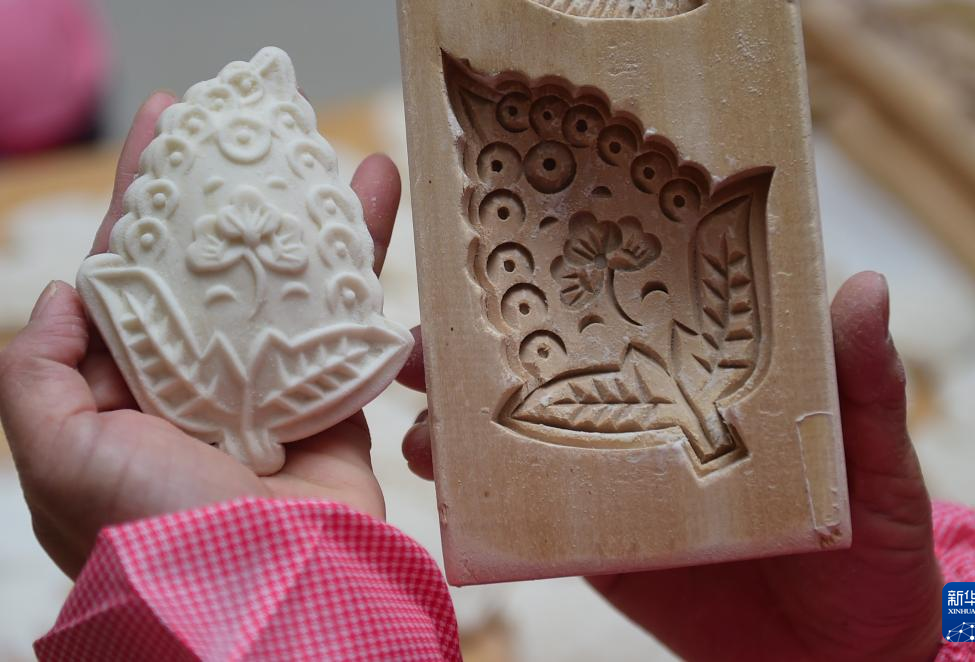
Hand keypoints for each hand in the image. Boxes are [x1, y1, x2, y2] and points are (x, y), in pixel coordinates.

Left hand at [0, 92, 404, 577]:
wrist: (267, 592)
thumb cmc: (152, 527)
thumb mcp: (56, 454)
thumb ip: (37, 372)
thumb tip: (69, 292)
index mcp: (128, 388)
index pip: (131, 272)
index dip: (143, 199)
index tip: (166, 129)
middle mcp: (198, 382)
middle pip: (215, 264)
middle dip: (226, 194)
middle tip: (243, 124)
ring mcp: (269, 389)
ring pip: (285, 282)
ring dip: (305, 215)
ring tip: (323, 150)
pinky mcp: (333, 402)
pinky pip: (347, 319)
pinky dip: (362, 263)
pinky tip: (374, 202)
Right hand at [399, 272, 942, 660]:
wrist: (843, 661)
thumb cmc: (876, 549)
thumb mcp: (879, 462)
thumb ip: (866, 386)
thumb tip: (866, 288)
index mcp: (709, 378)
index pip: (633, 305)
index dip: (571, 269)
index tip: (510, 232)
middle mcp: (648, 417)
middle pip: (554, 362)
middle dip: (481, 338)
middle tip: (424, 327)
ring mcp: (617, 482)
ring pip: (522, 433)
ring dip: (460, 414)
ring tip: (416, 402)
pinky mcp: (599, 549)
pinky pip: (529, 519)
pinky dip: (477, 498)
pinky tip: (440, 478)